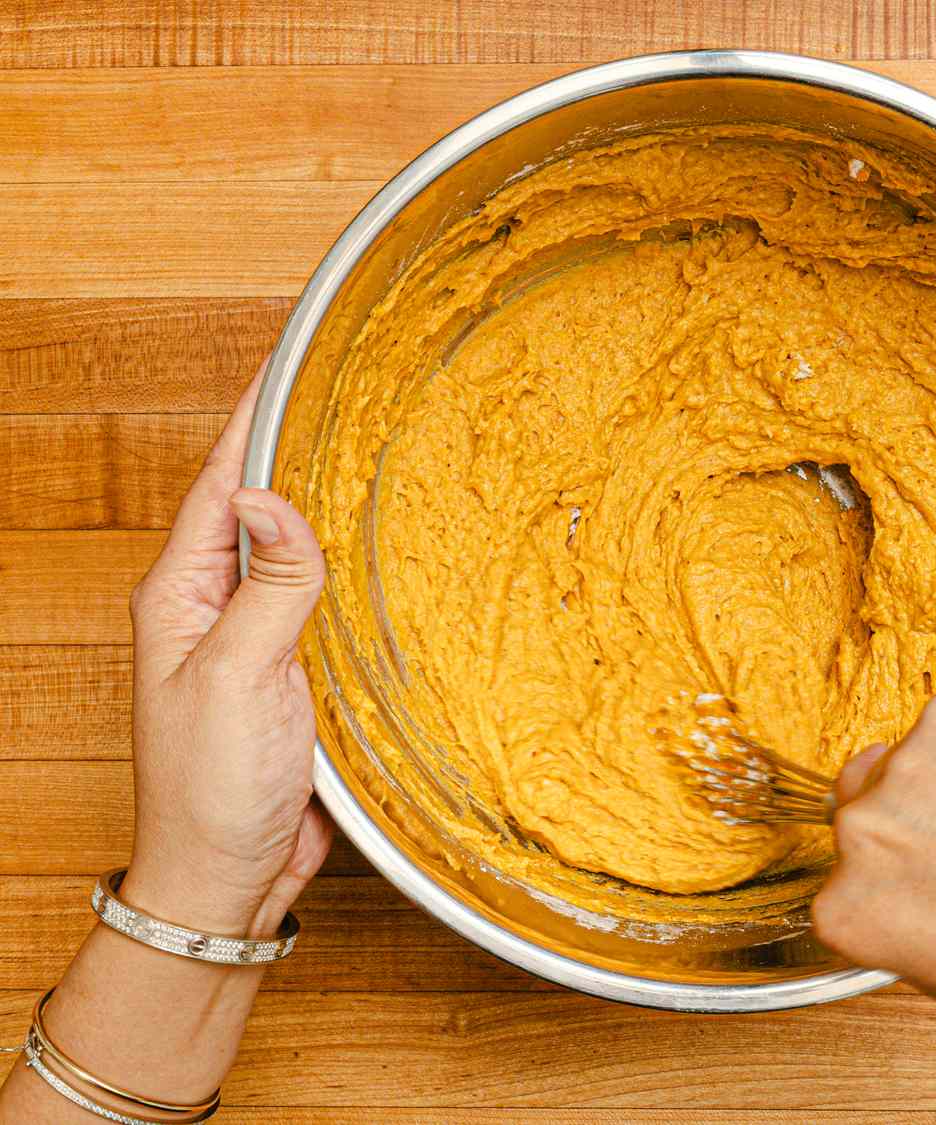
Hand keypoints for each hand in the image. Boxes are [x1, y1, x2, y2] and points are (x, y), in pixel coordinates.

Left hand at [124, 361, 331, 938]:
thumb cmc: (212, 787)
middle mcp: (213, 606)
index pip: (216, 484)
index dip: (251, 422)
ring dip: (327, 505)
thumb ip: (266, 585)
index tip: (288, 364)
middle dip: (294, 449)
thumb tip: (265, 492)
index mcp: (180, 595)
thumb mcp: (239, 676)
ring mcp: (254, 638)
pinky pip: (321, 599)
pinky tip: (381, 549)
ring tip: (372, 452)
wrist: (226, 877)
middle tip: (348, 394)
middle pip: (256, 507)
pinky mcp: (293, 670)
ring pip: (293, 551)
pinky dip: (348, 566)